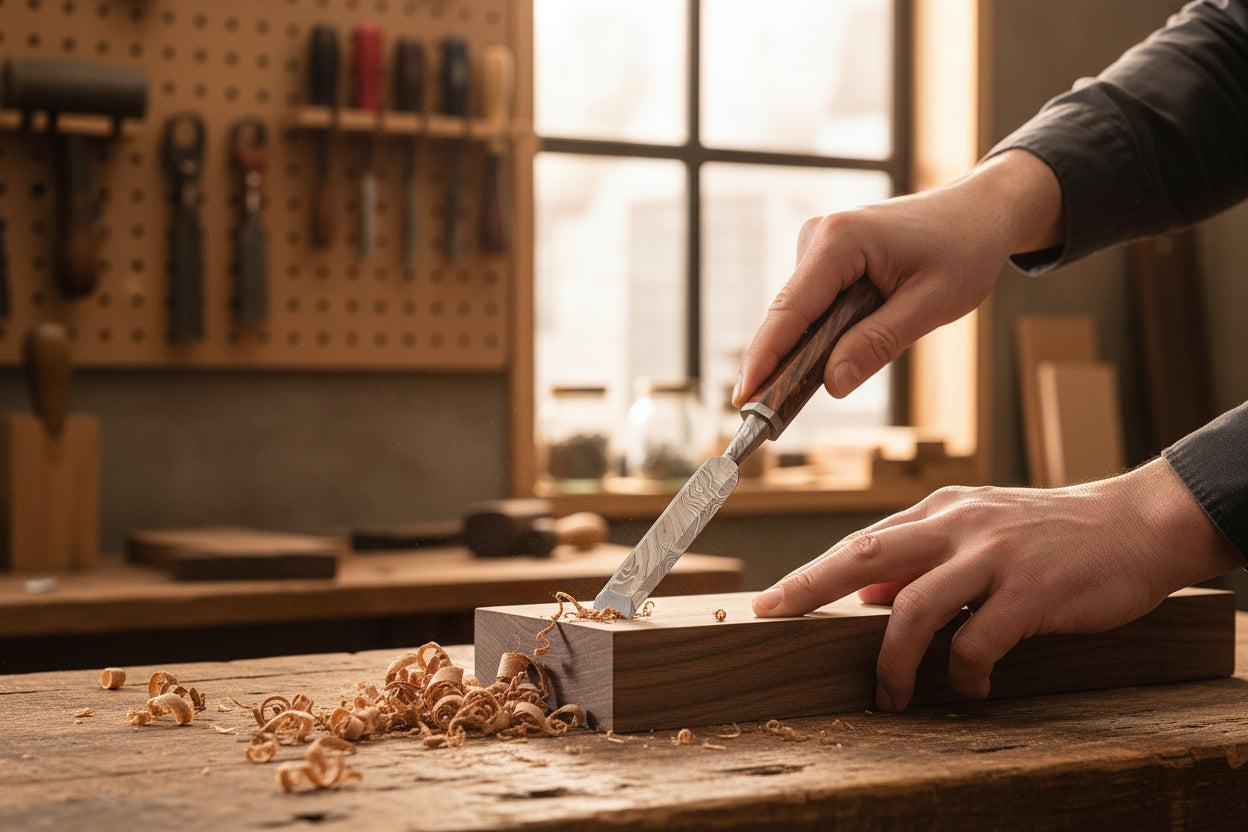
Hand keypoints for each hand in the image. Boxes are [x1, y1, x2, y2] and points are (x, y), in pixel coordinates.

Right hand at [733, 150, 1063, 405]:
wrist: (980, 212)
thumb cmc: (964, 250)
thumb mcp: (932, 304)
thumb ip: (879, 342)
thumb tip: (833, 384)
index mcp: (840, 240)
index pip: (790, 309)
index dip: (764, 358)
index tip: (743, 398)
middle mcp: (818, 236)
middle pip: (788, 315)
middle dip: (779, 365)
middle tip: (768, 420)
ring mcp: (818, 245)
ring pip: (800, 314)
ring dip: (807, 351)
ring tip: (814, 387)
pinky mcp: (825, 256)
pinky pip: (813, 307)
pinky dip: (820, 336)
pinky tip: (836, 357)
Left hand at [751, 459, 1242, 710]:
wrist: (1136, 524)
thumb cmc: (1050, 535)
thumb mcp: (978, 531)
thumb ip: (923, 556)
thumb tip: (865, 592)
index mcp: (941, 511)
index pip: (862, 542)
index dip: (812, 573)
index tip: (771, 601)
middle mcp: (958, 526)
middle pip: (866, 556)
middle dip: (812, 588)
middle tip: (775, 619)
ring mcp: (993, 557)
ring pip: (914, 608)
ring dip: (893, 661)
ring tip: (890, 696)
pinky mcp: (1030, 592)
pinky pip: (976, 642)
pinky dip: (964, 675)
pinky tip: (972, 689)